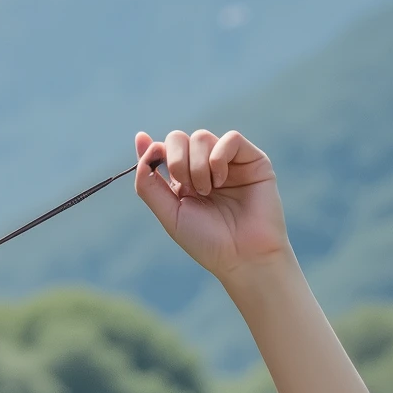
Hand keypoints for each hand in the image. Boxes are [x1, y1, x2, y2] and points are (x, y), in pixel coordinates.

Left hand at [134, 129, 288, 284]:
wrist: (244, 256)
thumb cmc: (208, 242)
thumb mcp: (171, 216)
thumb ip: (149, 185)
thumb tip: (142, 144)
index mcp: (183, 184)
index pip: (162, 153)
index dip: (150, 147)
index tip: (143, 141)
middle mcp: (203, 169)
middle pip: (177, 139)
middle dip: (176, 161)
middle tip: (188, 188)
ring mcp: (227, 162)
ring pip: (201, 137)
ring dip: (198, 165)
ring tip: (208, 191)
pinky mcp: (251, 158)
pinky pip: (230, 138)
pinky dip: (219, 156)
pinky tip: (221, 180)